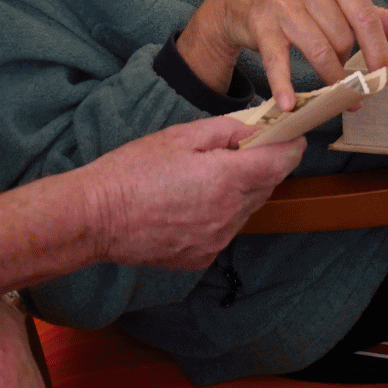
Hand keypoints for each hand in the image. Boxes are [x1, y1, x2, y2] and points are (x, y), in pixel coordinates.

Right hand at [83, 116, 303, 269]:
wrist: (96, 218)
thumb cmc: (132, 171)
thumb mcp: (181, 136)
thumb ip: (226, 131)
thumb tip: (255, 129)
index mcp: (226, 180)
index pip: (281, 163)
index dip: (291, 146)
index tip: (292, 136)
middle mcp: (228, 215)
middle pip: (266, 186)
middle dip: (262, 166)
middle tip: (243, 148)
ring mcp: (216, 240)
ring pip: (247, 210)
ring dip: (241, 191)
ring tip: (209, 175)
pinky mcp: (202, 257)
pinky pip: (225, 230)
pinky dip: (220, 214)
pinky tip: (192, 202)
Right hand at [179, 0, 387, 108]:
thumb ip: (376, 16)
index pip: (365, 15)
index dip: (378, 51)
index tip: (384, 76)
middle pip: (342, 36)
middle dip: (346, 62)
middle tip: (345, 76)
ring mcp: (281, 0)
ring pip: (319, 50)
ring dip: (329, 78)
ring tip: (333, 94)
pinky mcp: (260, 23)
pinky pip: (279, 60)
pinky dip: (285, 85)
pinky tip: (289, 103)